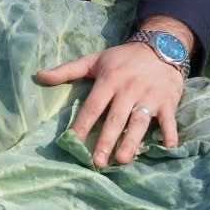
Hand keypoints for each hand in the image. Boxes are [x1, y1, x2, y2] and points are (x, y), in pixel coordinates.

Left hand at [37, 43, 184, 165]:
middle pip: (116, 118)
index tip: (73, 142)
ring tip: (123, 160)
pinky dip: (170, 133)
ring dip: (132, 141)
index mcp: (109, 80)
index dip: (83, 124)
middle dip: (107, 140)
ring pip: (140, 121)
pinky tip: (168, 147)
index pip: (93, 106)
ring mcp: (150, 96)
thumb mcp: (94, 60)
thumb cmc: (123, 59)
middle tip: (97, 162)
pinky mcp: (168, 101)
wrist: (160, 47)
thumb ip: (67, 70)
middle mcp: (129, 89)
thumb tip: (39, 76)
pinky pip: (169, 119)